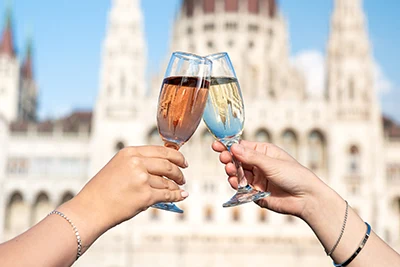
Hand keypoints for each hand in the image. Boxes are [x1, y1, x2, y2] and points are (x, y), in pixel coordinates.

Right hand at [73, 146, 188, 229]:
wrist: (90, 209)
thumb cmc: (102, 190)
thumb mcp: (118, 166)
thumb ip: (138, 163)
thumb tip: (161, 166)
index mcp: (130, 153)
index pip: (161, 150)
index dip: (176, 156)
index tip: (183, 162)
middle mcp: (136, 163)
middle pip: (168, 164)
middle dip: (179, 171)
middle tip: (182, 176)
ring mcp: (141, 179)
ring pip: (167, 181)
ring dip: (175, 186)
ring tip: (177, 189)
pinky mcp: (145, 196)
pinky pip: (167, 194)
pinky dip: (176, 195)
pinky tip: (181, 195)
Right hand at [212, 140, 326, 218]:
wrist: (306, 199)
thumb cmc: (295, 176)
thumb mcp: (272, 163)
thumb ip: (251, 157)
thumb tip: (234, 147)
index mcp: (264, 152)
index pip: (242, 147)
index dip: (229, 146)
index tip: (217, 145)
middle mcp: (259, 164)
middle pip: (237, 159)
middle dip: (229, 159)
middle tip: (224, 159)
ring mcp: (257, 178)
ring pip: (237, 173)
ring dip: (232, 172)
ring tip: (231, 171)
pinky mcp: (255, 192)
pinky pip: (241, 187)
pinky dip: (236, 184)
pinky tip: (235, 182)